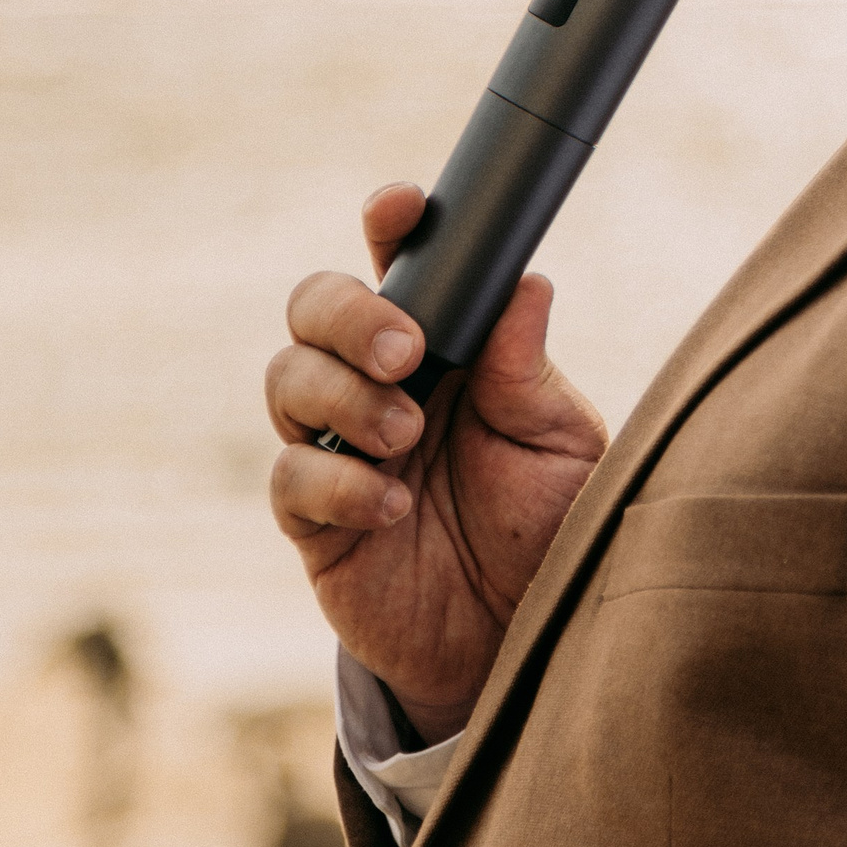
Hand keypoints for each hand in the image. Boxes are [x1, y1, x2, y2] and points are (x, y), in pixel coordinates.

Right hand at [266, 184, 607, 743]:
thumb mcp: (561, 445)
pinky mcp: (313, 521)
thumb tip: (529, 283)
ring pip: (286, 380)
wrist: (520, 640)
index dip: (388, 226)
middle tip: (406, 352)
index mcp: (441, 348)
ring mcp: (336, 448)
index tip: (399, 206)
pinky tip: (394, 505)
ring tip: (407, 435)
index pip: (398, 267)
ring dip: (344, 397)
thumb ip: (528, 372)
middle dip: (348, 315)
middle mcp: (376, 385)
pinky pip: (290, 479)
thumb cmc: (546, 526)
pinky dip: (339, 482)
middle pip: (312, 308)